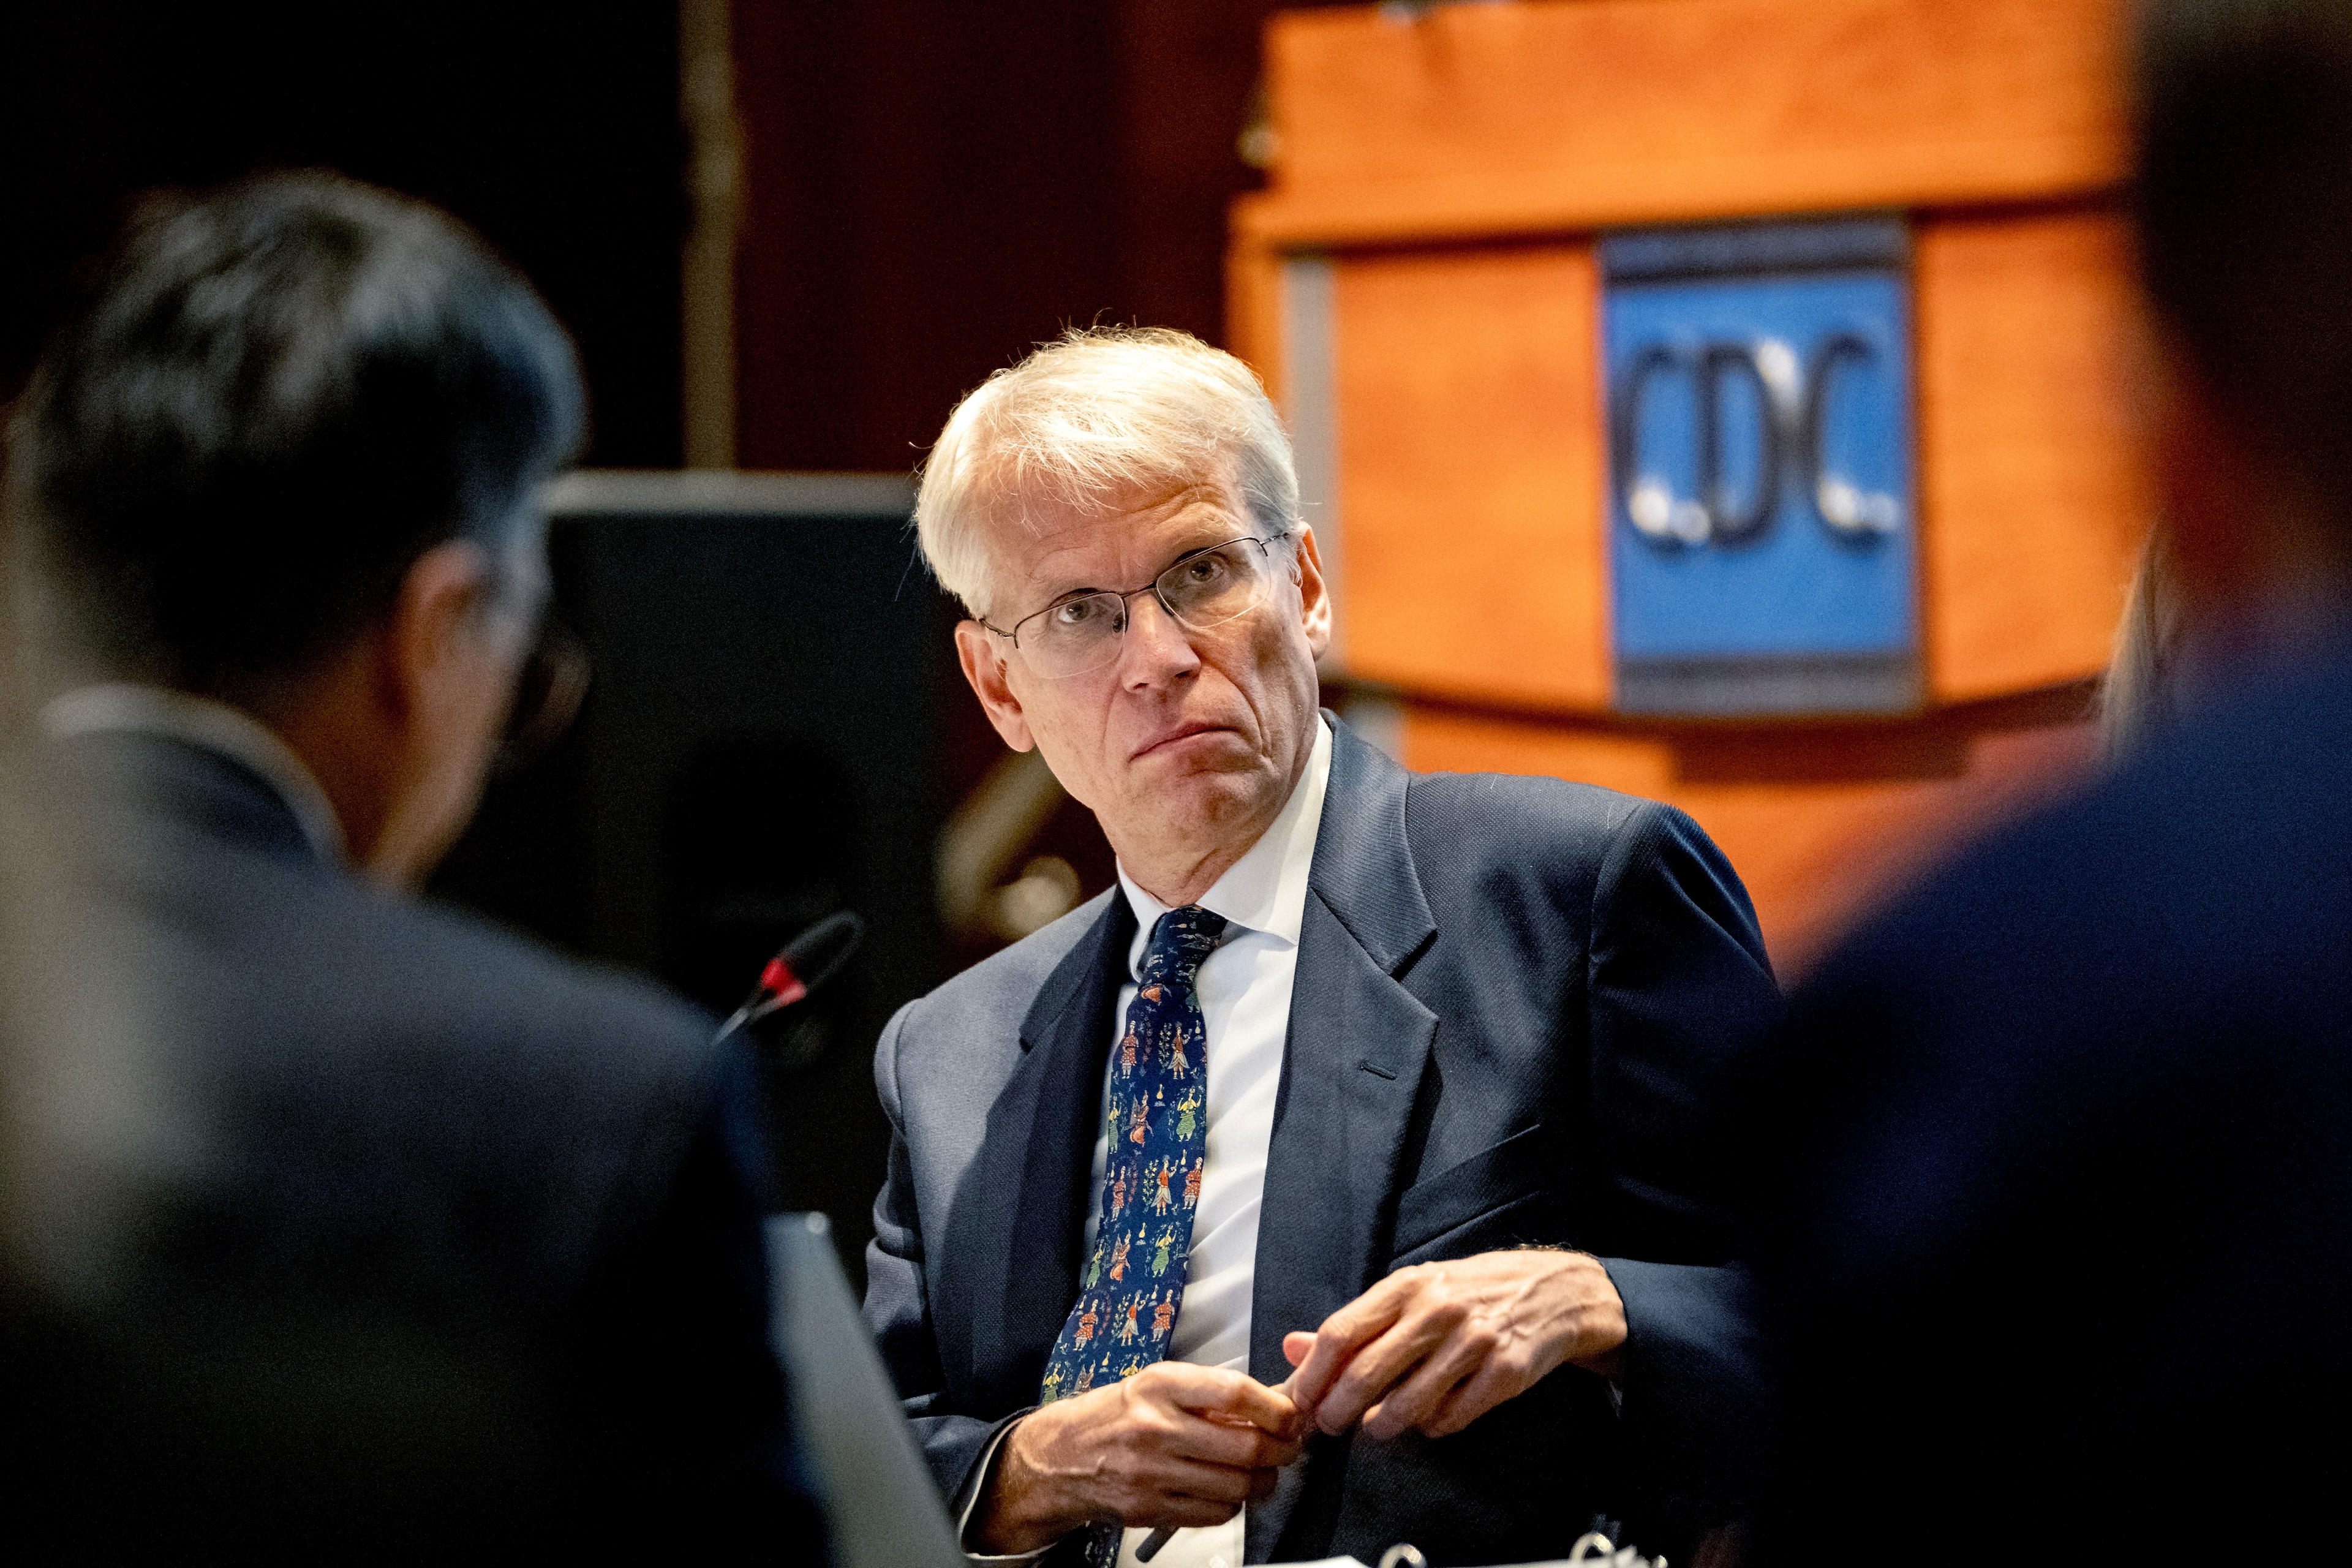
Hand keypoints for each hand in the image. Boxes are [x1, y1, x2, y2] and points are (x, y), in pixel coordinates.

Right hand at [971, 1363, 1306, 1554]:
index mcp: (1160, 1386)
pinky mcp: (1151, 1509)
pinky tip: (1227, 1491)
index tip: (1290, 1416)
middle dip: (1282, 1451)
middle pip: (1246, 1446)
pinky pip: (1215, 1513)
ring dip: (1263, 1482)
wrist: (1060, 1456)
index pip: (1236, 1392)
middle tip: (1288, 1448)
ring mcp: (1152, 1472)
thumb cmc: (1114, 1415)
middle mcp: (1155, 1427)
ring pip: (1237, 1485)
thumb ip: (1208, 1392)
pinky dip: (1233, 1505)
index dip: (1276, 1408)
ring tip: (1263, 1472)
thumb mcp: (1156, 1384)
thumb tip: (1270, 1404)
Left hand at [1281, 1249, 1625, 1441]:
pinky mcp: (1504, 1373)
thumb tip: (1291, 1347)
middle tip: (1327, 1427)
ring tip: (1373, 1429)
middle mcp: (1437, 1309)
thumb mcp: (1411, 1292)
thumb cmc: (1469, 1292)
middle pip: (1367, 1372)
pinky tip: (1429, 1420)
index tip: (1299, 1401)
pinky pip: (1453, 1416)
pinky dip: (1433, 1427)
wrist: (1551, 1291)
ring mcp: (1473, 1342)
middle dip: (1337, 1409)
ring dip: (1382, 1426)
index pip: (1342, 1333)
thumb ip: (1354, 1323)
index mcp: (1406, 1286)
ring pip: (1409, 1402)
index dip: (1313, 1374)